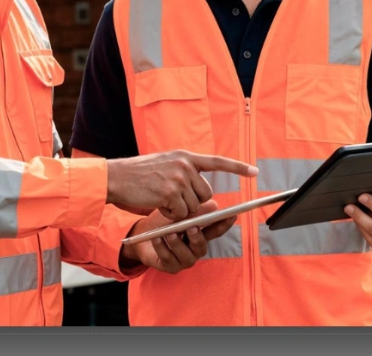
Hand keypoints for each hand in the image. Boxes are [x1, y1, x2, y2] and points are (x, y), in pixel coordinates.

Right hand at [105, 151, 257, 219]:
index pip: (217, 161)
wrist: (116, 177)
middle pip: (206, 194)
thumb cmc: (137, 175)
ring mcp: (178, 178)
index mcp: (185, 156)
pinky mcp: (170, 193)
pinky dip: (171, 216)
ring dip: (179, 210)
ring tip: (161, 200)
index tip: (255, 171)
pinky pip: (181, 214)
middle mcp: (184, 165)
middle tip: (173, 200)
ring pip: (193, 207)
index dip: (237, 167)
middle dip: (193, 203)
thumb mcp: (164, 165)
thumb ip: (184, 173)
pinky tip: (157, 205)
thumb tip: (204, 195)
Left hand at [120, 200, 237, 273]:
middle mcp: (195, 249)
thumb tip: (214, 206)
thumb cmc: (162, 223)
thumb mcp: (177, 214)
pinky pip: (168, 259)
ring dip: (177, 244)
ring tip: (169, 234)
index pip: (215, 230)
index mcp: (200, 235)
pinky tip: (156, 239)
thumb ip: (194, 211)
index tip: (232, 215)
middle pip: (201, 246)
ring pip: (185, 255)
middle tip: (191, 227)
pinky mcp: (171, 268)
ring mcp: (184, 260)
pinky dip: (162, 248)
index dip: (224, 224)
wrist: (142, 235)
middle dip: (197, 237)